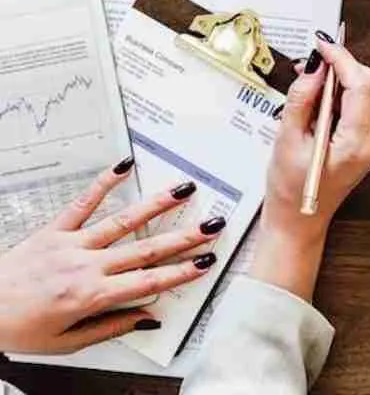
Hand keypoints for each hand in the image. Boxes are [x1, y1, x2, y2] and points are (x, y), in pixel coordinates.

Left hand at [0, 162, 221, 353]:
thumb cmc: (18, 329)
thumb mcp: (66, 343)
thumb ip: (110, 327)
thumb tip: (146, 318)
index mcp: (90, 296)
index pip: (147, 282)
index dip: (179, 272)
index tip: (203, 263)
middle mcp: (86, 266)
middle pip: (145, 249)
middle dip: (183, 237)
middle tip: (211, 225)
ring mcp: (72, 244)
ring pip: (123, 222)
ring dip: (156, 205)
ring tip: (183, 191)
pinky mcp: (55, 229)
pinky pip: (83, 203)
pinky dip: (104, 182)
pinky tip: (123, 166)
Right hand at [250, 37, 369, 300]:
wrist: (298, 223)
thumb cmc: (289, 192)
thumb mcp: (287, 141)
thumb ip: (301, 100)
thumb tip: (314, 66)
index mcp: (356, 143)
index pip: (359, 85)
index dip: (341, 59)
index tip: (322, 44)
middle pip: (369, 84)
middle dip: (344, 64)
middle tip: (315, 57)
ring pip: (367, 91)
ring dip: (343, 77)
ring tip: (313, 76)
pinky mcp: (365, 142)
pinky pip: (360, 105)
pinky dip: (343, 92)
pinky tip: (321, 95)